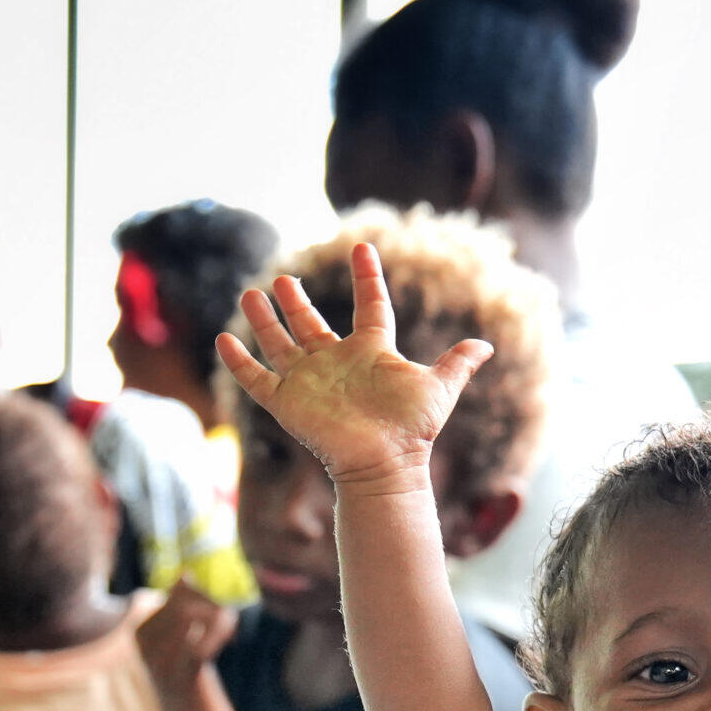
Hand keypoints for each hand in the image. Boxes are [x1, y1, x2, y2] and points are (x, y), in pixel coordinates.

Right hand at [137, 582, 240, 710]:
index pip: (177, 593)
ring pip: (190, 618)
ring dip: (219, 617)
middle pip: (184, 601)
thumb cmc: (191, 688)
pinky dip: (218, 633)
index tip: (220, 610)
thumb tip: (184, 574)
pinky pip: (198, 646)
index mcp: (143, 633)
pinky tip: (229, 634)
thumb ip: (183, 613)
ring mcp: (163, 663)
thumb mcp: (184, 645)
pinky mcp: (184, 681)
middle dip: (214, 603)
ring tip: (228, 627)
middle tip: (228, 619)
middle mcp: (147, 646)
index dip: (206, 594)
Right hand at [218, 242, 493, 487]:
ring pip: (279, 344)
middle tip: (283, 279)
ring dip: (265, 319)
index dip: (367, 277)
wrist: (385, 462)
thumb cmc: (413, 428)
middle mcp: (337, 363)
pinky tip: (223, 339)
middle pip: (311, 325)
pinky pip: (256, 378)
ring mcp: (309, 381)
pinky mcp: (287, 402)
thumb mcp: (439, 387)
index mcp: (372, 352)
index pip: (370, 306)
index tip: (362, 247)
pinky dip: (239, 361)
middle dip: (296, 302)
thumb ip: (458, 363)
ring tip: (252, 292)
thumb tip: (487, 345)